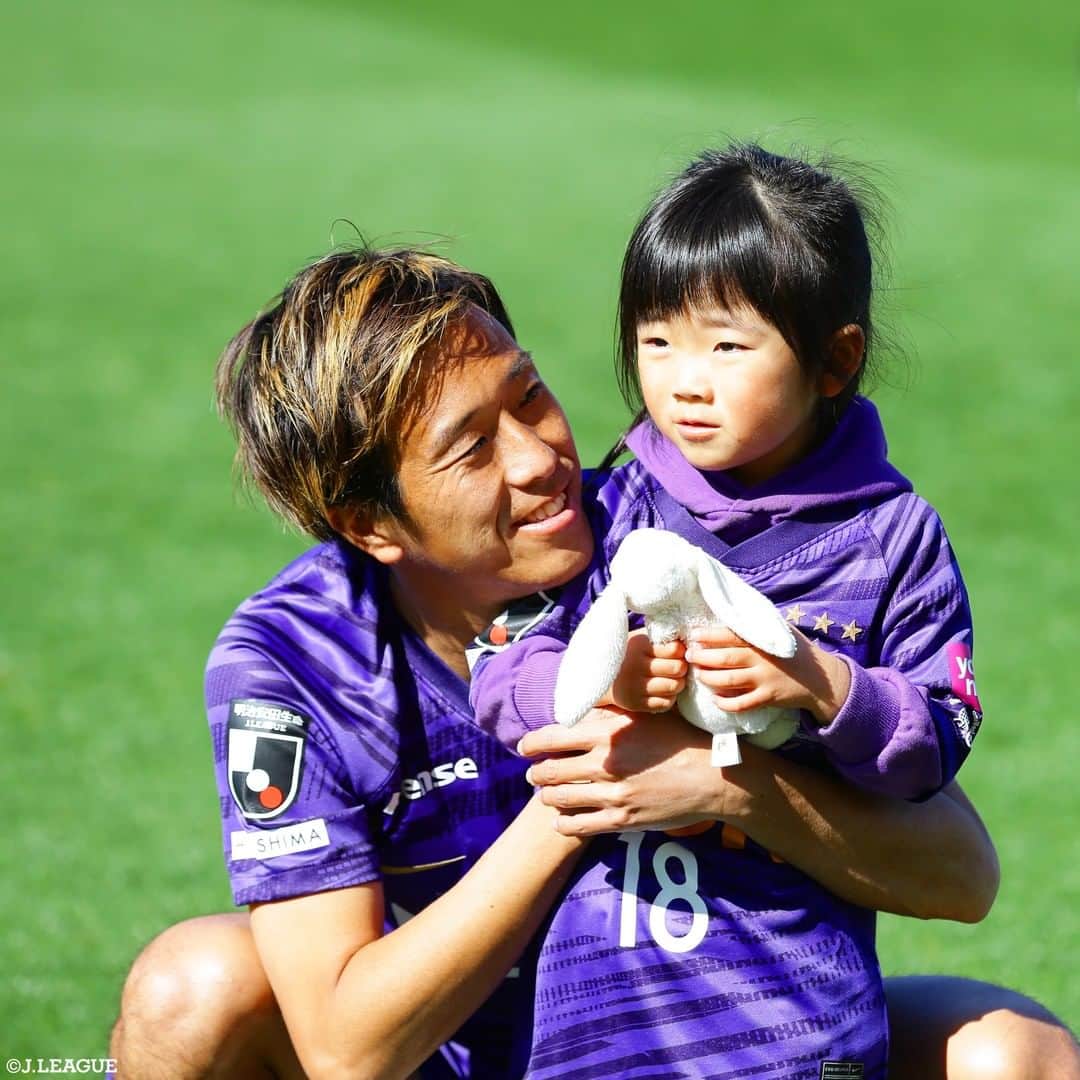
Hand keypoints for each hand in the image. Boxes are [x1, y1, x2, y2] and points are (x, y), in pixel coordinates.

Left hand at [517, 707, 726, 835]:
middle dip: (536, 773)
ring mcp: (612, 794)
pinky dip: (563, 823)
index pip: (552, 737)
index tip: (525, 747)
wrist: (712, 776)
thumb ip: (607, 714)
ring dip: (547, 796)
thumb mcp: (642, 716)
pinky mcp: (621, 819)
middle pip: (550, 770)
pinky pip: (578, 826)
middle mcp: (604, 762)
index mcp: (606, 731)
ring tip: (546, 794)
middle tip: (533, 774)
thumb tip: (576, 709)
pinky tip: (561, 820)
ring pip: (559, 799)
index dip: (532, 743)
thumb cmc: (678, 739)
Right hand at [600, 629, 686, 712]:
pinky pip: (666, 703)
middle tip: (678, 666)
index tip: (677, 652)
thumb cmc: (627, 654)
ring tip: (672, 678)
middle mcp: (636, 667)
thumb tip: (687, 641)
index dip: (681, 651)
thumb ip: (660, 640)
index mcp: (639, 647)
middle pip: (677, 668)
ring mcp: (636, 687)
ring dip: (678, 682)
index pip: (674, 649)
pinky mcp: (637, 703)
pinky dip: (670, 697)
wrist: (599, 675)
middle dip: (682, 667)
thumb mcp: (639, 640)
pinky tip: (663, 690)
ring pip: (674, 686)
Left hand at [686, 626, 850, 725]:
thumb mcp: (780, 631)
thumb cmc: (796, 651)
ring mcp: (764, 679)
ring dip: (709, 679)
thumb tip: (733, 609)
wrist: (820, 679)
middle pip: (724, 658)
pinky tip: (715, 699)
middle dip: (702, 658)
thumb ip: (758, 623)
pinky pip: (741, 704)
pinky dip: (725, 703)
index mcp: (761, 640)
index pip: (729, 635)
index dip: (708, 636)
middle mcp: (761, 659)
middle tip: (688, 657)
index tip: (693, 636)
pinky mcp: (768, 698)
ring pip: (728, 681)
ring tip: (698, 675)